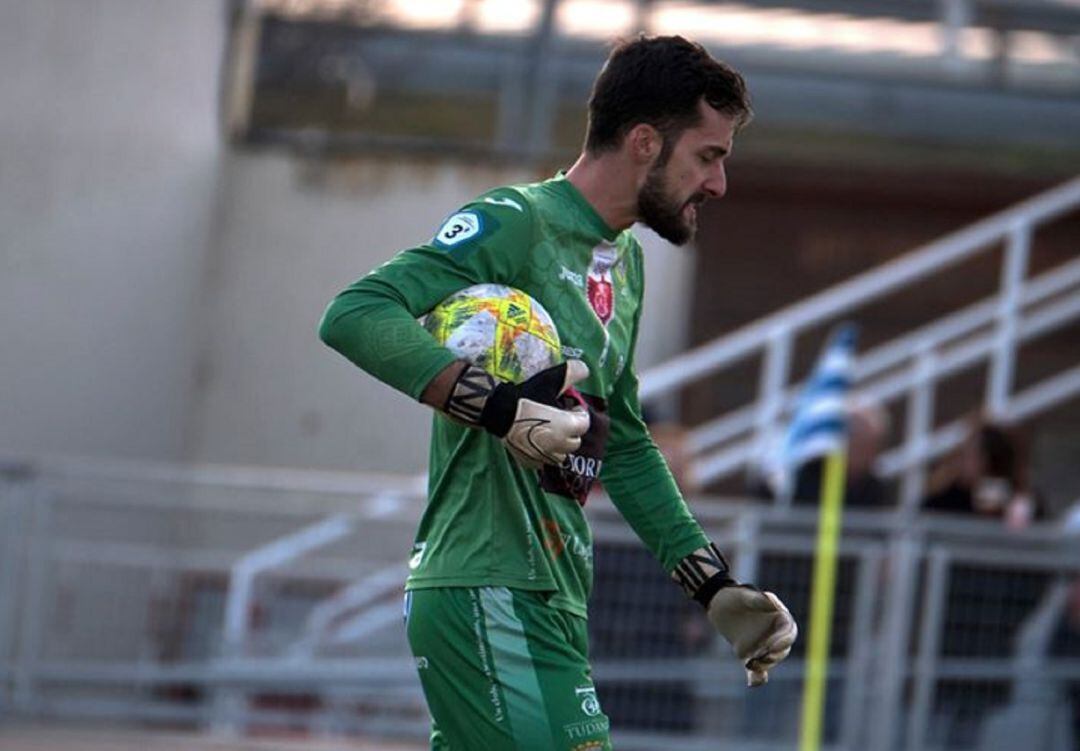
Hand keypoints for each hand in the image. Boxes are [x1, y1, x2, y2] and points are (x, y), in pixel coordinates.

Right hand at [443, 360, 590, 467]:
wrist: (498, 410)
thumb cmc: (526, 395)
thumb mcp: (550, 380)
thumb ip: (572, 372)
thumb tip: (585, 369)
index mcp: (568, 427)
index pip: (584, 423)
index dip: (578, 412)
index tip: (569, 406)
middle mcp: (559, 445)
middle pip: (575, 441)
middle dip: (571, 430)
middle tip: (559, 417)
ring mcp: (544, 456)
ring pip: (561, 454)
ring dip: (559, 444)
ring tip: (548, 430)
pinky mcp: (531, 462)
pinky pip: (544, 461)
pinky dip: (543, 453)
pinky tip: (535, 440)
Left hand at [707, 586, 796, 686]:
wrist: (718, 604)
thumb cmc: (734, 596)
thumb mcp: (745, 595)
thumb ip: (758, 600)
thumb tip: (772, 602)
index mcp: (779, 618)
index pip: (789, 632)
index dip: (784, 640)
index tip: (772, 646)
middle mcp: (773, 633)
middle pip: (782, 649)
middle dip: (776, 655)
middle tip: (763, 656)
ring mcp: (762, 645)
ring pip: (771, 660)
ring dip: (765, 665)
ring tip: (751, 664)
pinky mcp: (750, 654)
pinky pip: (757, 669)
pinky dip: (756, 678)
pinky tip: (752, 683)